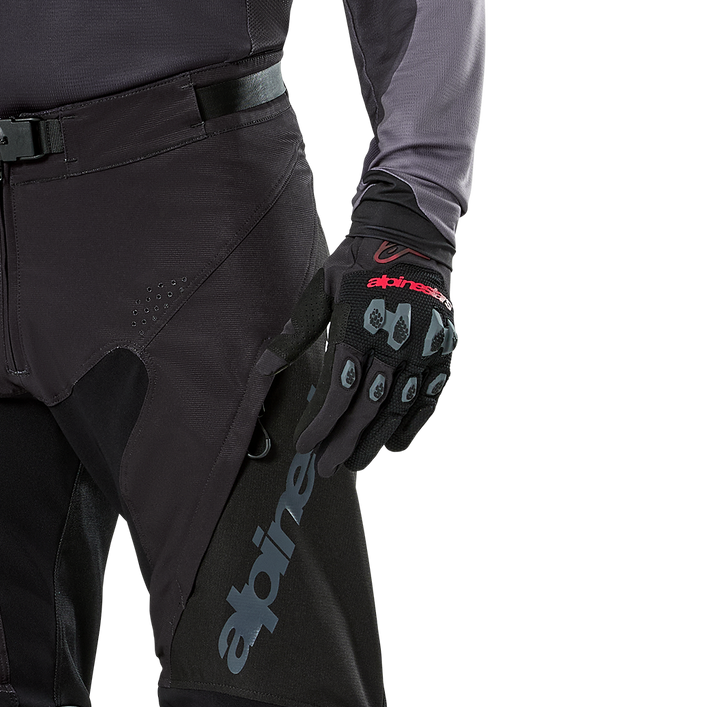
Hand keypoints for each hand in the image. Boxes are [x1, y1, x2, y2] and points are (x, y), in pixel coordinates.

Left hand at [288, 224, 459, 476]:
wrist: (412, 237)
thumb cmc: (358, 263)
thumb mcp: (321, 290)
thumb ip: (295, 333)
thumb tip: (263, 368)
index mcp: (359, 326)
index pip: (338, 390)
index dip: (321, 424)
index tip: (305, 446)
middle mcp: (394, 340)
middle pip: (368, 407)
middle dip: (345, 442)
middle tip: (327, 469)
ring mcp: (422, 348)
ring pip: (398, 408)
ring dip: (375, 441)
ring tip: (355, 464)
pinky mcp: (443, 351)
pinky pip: (428, 398)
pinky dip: (413, 425)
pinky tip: (396, 447)